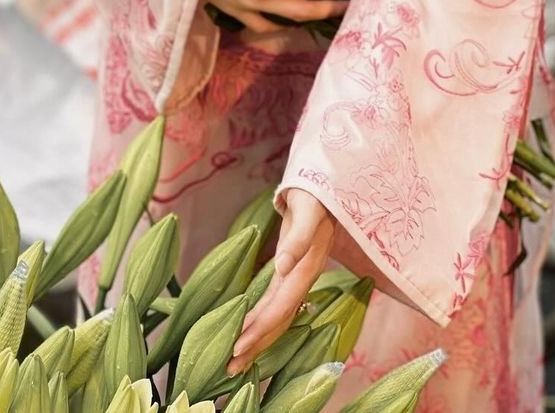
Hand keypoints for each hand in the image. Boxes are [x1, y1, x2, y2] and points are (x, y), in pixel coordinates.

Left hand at [227, 189, 336, 374]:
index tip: (237, 347)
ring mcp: (297, 275)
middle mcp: (301, 277)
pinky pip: (276, 302)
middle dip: (256, 344)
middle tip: (230, 368)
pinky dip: (262, 320)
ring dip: (258, 338)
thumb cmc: (315, 194)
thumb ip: (300, 238)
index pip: (280, 307)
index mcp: (305, 268)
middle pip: (278, 320)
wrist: (324, 185)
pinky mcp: (290, 269)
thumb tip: (283, 265)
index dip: (261, 329)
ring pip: (278, 315)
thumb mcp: (309, 210)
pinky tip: (250, 332)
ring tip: (236, 360)